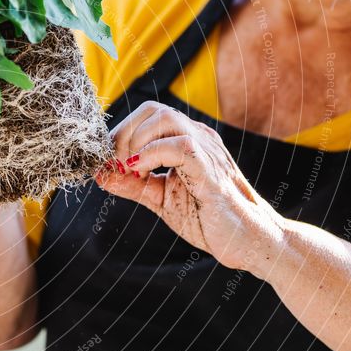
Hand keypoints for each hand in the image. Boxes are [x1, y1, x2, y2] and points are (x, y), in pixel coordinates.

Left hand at [94, 101, 284, 271]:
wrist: (249, 241)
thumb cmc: (210, 219)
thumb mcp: (160, 200)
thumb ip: (131, 186)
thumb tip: (100, 174)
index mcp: (186, 141)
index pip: (147, 115)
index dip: (120, 133)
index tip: (108, 162)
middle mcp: (197, 137)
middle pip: (153, 109)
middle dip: (123, 134)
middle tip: (116, 165)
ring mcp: (206, 150)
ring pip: (165, 118)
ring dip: (136, 141)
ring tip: (130, 169)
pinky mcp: (210, 170)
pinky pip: (180, 146)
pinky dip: (151, 155)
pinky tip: (142, 174)